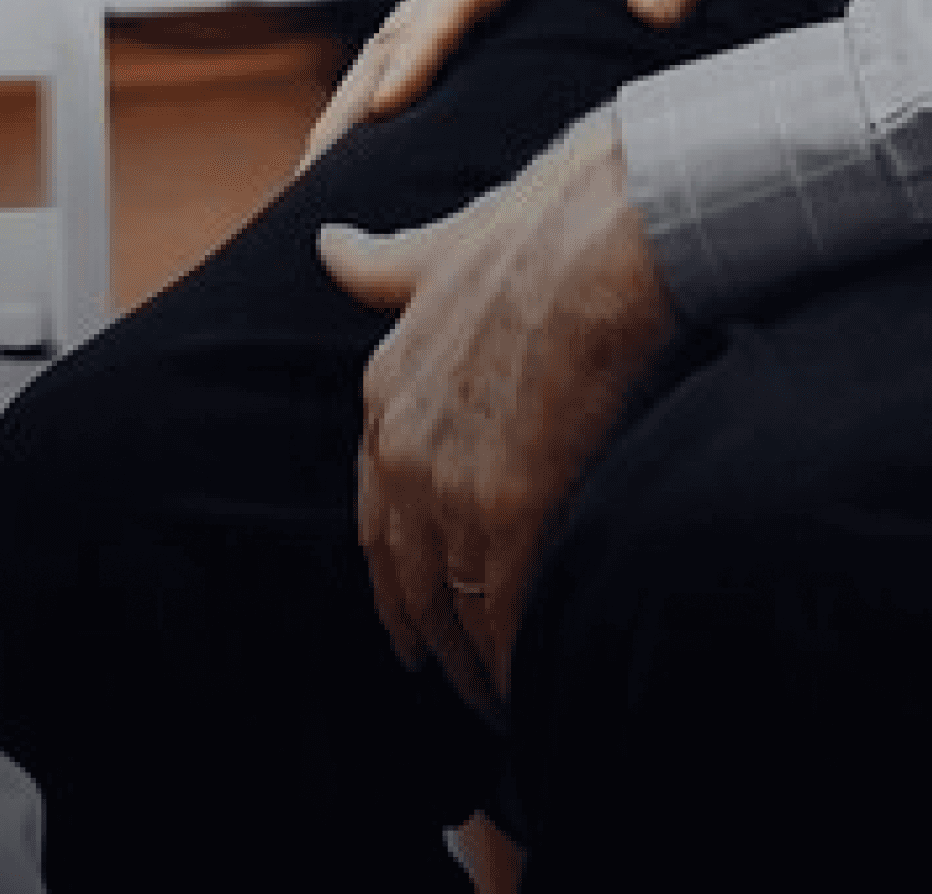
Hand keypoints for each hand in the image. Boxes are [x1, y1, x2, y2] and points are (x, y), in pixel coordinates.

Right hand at [306, 0, 744, 161]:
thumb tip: (650, 13)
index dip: (422, 51)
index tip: (385, 106)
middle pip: (404, 24)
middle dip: (357, 94)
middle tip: (318, 166)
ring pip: (398, 36)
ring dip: (354, 96)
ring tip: (318, 167)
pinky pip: (419, 40)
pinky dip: (381, 82)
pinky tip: (365, 135)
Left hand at [319, 116, 678, 720]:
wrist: (603, 238)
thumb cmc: (539, 232)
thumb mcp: (438, 246)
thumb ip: (384, 263)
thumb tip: (329, 244)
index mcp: (385, 389)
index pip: (377, 514)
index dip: (394, 573)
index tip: (412, 618)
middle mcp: (402, 444)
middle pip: (404, 576)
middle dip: (428, 637)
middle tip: (455, 683)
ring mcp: (449, 482)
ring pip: (450, 608)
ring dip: (473, 665)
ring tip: (501, 700)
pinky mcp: (506, 512)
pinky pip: (498, 617)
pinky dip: (510, 660)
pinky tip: (528, 688)